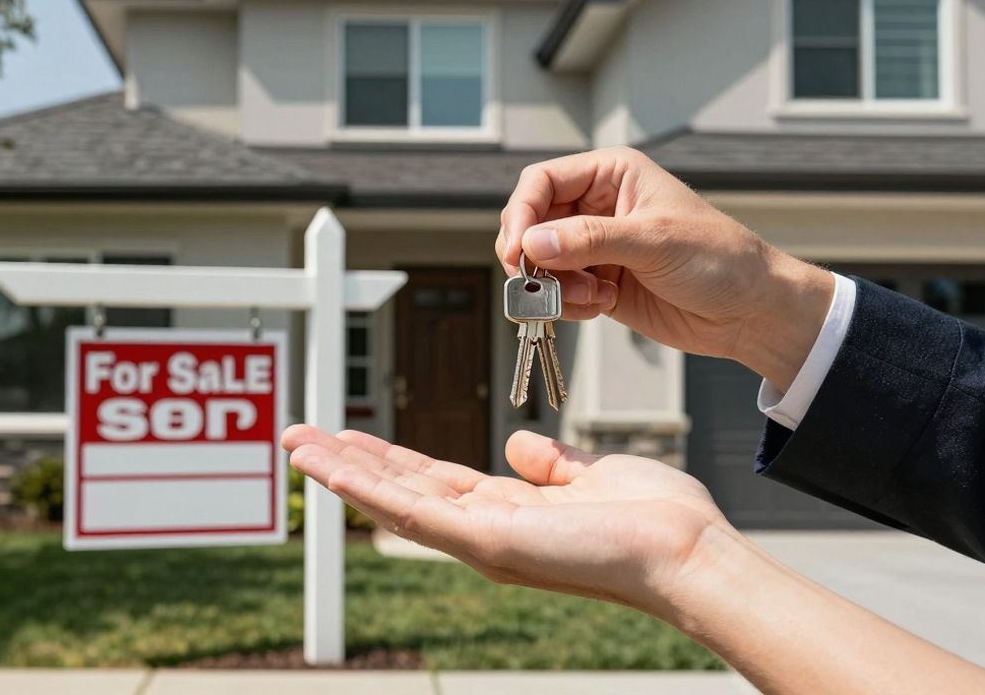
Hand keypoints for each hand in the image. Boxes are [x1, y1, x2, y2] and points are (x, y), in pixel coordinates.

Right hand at [281, 424, 734, 618]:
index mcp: (508, 512)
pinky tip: (335, 468)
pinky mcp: (488, 544)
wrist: (686, 550)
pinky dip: (370, 490)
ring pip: (394, 503)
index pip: (432, 481)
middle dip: (349, 463)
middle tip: (301, 438)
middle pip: (400, 491)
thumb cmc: (656, 520)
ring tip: (298, 446)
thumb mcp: (592, 476)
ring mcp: (482, 541)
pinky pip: (416, 514)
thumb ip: (551, 465)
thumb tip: (518, 446)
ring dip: (343, 473)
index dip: (387, 457)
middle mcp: (485, 531)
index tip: (351, 435)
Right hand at [495, 148, 833, 390]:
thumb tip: (532, 244)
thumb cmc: (720, 259)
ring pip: (538, 263)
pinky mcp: (596, 283)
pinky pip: (556, 292)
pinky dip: (566, 305)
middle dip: (533, 257)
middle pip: (530, 223)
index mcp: (612, 175)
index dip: (522, 214)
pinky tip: (600, 306)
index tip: (519, 250)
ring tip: (591, 297)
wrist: (750, 312)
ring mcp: (595, 247)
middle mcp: (597, 207)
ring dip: (552, 286)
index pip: (542, 182)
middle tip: (541, 283)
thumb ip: (590, 240)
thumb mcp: (654, 241)